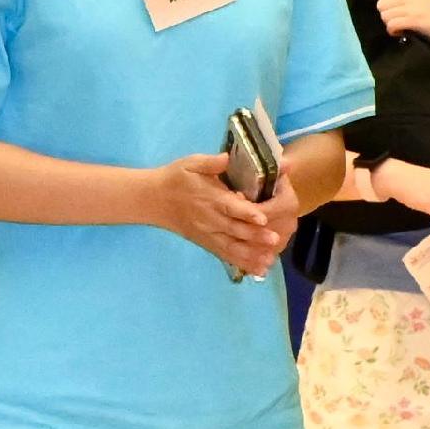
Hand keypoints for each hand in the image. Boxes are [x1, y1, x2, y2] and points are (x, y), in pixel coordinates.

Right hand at [147, 152, 292, 277]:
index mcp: (209, 198)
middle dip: (255, 236)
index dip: (246, 212)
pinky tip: (259, 271)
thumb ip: (211, 162)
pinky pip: (226, 255)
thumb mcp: (191, 164)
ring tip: (269, 262)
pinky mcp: (207, 243)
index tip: (262, 218)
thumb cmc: (176, 178)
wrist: (153, 199)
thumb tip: (228, 157)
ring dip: (251, 255)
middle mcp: (210, 219)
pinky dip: (242, 263)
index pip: (229, 207)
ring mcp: (208, 234)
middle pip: (235, 229)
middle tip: (276, 240)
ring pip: (231, 247)